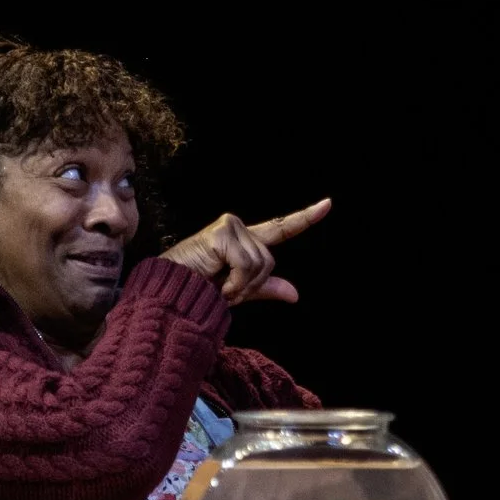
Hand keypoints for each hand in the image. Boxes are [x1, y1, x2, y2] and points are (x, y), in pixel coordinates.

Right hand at [162, 198, 330, 304]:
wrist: (171, 294)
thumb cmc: (199, 290)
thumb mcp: (240, 291)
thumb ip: (265, 288)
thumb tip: (295, 295)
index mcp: (246, 241)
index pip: (280, 229)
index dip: (305, 218)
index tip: (328, 204)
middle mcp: (239, 228)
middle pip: (269, 261)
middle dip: (251, 284)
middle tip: (225, 288)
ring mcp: (230, 226)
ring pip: (260, 264)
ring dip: (241, 285)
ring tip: (218, 285)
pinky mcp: (221, 232)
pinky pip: (246, 264)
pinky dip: (235, 282)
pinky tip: (215, 281)